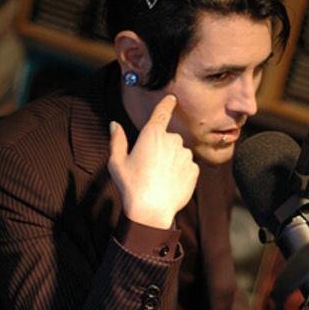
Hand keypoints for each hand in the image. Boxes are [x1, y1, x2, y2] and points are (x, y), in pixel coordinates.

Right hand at [108, 94, 198, 228]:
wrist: (151, 210)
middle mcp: (172, 140)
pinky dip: (180, 173)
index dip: (167, 103)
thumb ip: (117, 140)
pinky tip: (169, 184)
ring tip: (159, 179)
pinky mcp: (194, 170)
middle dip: (162, 148)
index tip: (172, 98)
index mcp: (152, 134)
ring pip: (179, 153)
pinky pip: (187, 167)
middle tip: (149, 167)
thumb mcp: (116, 162)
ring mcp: (185, 155)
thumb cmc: (131, 185)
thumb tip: (114, 125)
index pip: (162, 112)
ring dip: (172, 161)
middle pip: (169, 138)